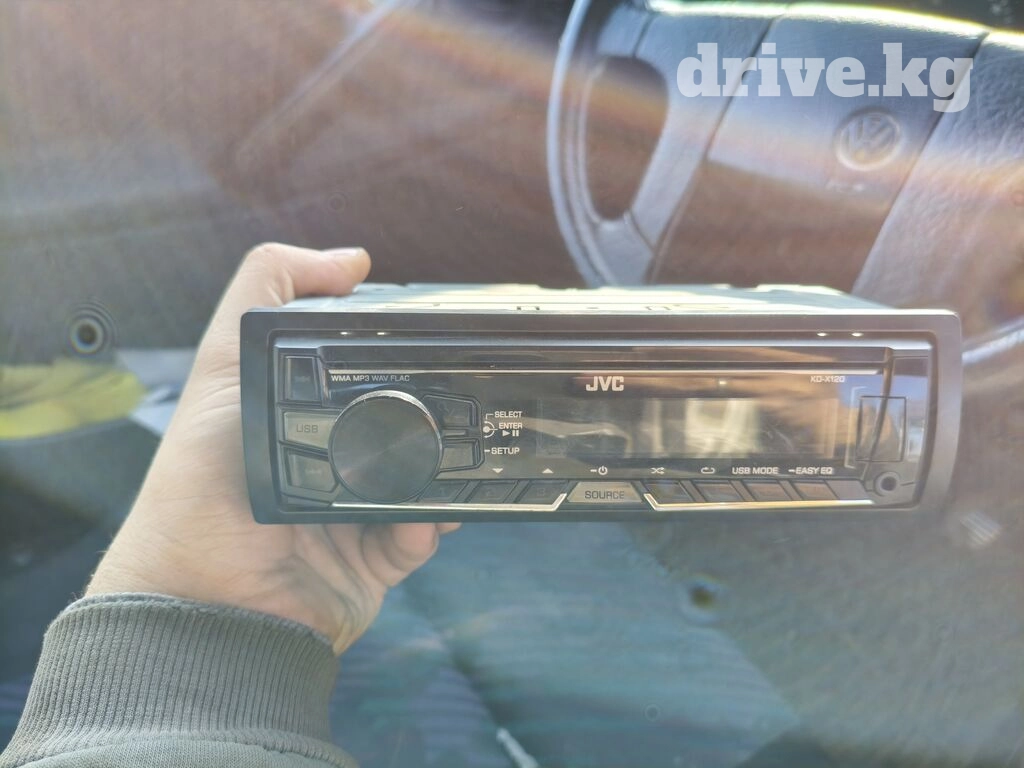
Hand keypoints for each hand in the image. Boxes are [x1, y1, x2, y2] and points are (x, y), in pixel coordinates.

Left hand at [87, 244, 458, 653]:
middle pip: (401, 420)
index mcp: (299, 412)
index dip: (393, 348)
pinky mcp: (373, 558)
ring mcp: (355, 509)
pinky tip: (424, 512)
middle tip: (462, 393)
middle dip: (433, 409)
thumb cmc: (199, 483)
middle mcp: (329, 458)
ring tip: (457, 452)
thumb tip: (353, 259)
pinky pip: (420, 534)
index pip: (362, 368)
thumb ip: (267, 289)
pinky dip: (428, 522)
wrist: (205, 596)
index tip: (430, 331)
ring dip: (442, 469)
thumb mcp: (223, 363)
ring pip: (423, 477)